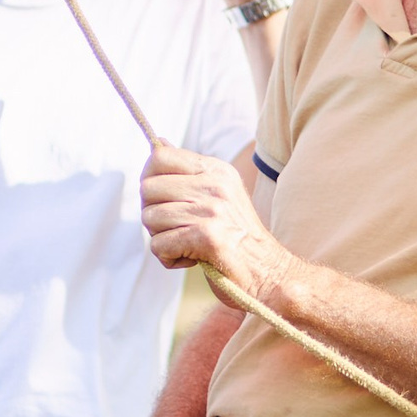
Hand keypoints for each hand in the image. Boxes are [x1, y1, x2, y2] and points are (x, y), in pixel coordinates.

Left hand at [141, 142, 298, 307]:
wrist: (269, 273)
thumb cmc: (237, 237)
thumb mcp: (218, 193)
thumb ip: (187, 171)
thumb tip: (159, 142)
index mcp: (216, 170)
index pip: (159, 156)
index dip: (149, 179)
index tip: (161, 200)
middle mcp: (215, 184)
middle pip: (148, 188)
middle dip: (152, 213)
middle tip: (175, 229)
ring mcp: (212, 209)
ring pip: (150, 218)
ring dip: (161, 238)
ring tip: (186, 245)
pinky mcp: (207, 236)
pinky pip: (159, 244)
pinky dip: (167, 258)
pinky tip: (190, 259)